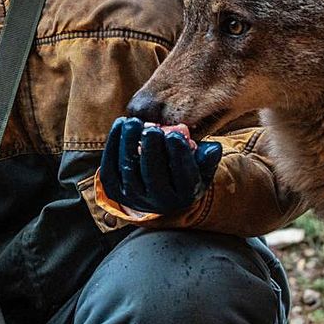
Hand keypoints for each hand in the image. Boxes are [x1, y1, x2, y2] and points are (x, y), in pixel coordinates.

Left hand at [99, 116, 222, 214]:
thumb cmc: (182, 172)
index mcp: (184, 195)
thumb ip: (207, 157)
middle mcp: (158, 201)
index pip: (183, 176)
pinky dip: (113, 145)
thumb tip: (212, 147)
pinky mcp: (114, 190)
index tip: (175, 135)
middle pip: (153, 175)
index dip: (179, 155)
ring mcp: (134, 197)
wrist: (159, 194)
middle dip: (151, 150)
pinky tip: (120, 125)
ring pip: (129, 170)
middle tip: (151, 129)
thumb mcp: (201, 167)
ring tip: (133, 123)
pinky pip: (110, 168)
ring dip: (129, 144)